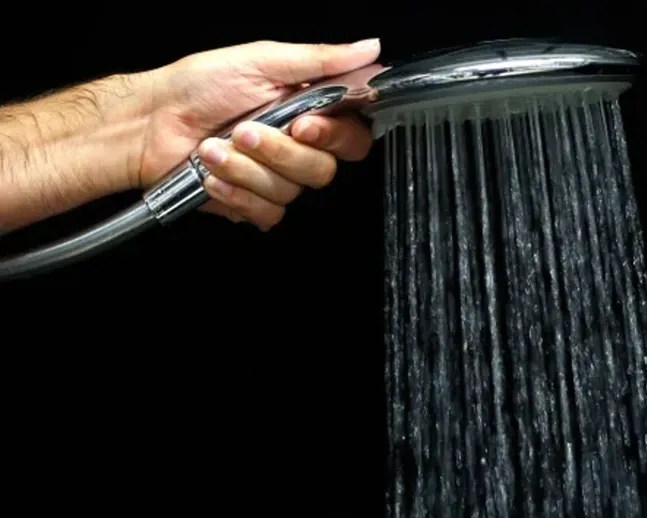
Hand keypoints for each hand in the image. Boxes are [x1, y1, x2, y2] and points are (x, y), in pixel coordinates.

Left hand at [139, 39, 379, 229]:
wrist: (148, 123)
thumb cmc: (196, 86)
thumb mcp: (261, 60)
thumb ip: (321, 59)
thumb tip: (369, 48)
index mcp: (308, 110)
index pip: (353, 136)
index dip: (335, 136)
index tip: (305, 124)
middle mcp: (296, 147)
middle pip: (324, 170)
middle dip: (280, 152)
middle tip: (246, 131)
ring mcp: (275, 178)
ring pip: (291, 192)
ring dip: (247, 169)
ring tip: (215, 148)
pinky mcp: (252, 203)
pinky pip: (267, 212)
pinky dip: (236, 192)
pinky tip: (213, 176)